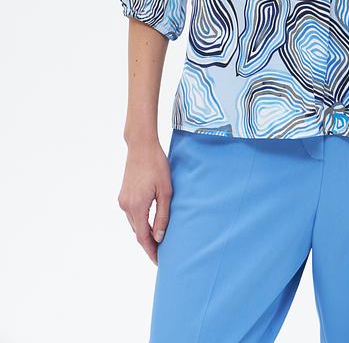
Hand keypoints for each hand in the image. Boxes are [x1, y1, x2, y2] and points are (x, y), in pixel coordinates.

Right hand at [118, 137, 172, 264]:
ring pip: (134, 224)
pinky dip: (141, 222)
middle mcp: (126, 206)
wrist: (141, 146)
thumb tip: (159, 237)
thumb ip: (163, 216)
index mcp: (137, 207)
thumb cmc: (157, 165)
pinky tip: (150, 224)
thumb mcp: (166, 191)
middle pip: (137, 232)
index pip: (143, 237)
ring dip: (144, 233)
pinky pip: (132, 214)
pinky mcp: (123, 195)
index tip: (159, 262)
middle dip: (149, 244)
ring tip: (158, 241)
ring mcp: (123, 200)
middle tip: (162, 255)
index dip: (151, 251)